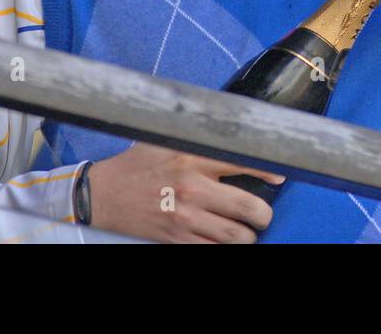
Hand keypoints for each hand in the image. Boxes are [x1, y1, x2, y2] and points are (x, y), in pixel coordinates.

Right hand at [88, 143, 284, 243]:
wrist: (101, 195)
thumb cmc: (136, 165)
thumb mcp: (165, 140)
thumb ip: (196, 137)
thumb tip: (230, 130)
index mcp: (192, 157)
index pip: (242, 162)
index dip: (268, 171)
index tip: (279, 177)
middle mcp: (192, 188)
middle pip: (248, 207)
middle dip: (263, 215)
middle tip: (262, 215)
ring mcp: (185, 217)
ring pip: (236, 236)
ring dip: (247, 236)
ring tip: (246, 231)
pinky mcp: (175, 239)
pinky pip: (213, 251)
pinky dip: (224, 248)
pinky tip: (224, 241)